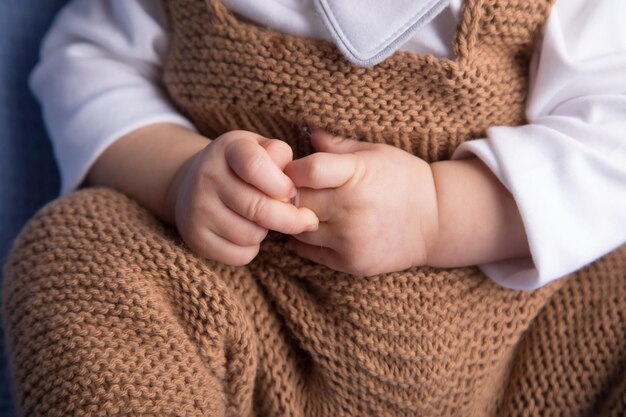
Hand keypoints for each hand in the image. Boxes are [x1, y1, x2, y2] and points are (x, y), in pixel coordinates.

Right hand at [167, 130, 318, 265]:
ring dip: (267, 232)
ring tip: (264, 220)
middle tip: (307, 220)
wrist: (192, 183)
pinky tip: (248, 233)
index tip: (293, 192)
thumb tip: (291, 184)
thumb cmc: (240, 166)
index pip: (255, 166)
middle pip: (257, 207)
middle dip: (290, 218)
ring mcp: (198, 208)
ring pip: (251, 234)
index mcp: (228, 149)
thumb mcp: (260, 148)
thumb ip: (281, 157)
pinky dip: (252, 249)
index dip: (281, 184)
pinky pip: (239, 255)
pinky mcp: (196, 237)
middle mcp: (207, 176)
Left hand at [284, 130, 437, 275]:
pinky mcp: (351, 262)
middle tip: (288, 192)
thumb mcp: (375, 151)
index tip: (293, 170)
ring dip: (296, 219)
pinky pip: (309, 252)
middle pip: (297, 202)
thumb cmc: (403, 178)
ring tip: (303, 209)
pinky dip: (303, 241)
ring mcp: (351, 239)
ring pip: (299, 229)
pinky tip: (313, 228)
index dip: (292, 170)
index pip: (307, 171)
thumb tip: (306, 133)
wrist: (437, 221)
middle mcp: (352, 208)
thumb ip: (337, 145)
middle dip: (289, 195)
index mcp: (357, 173)